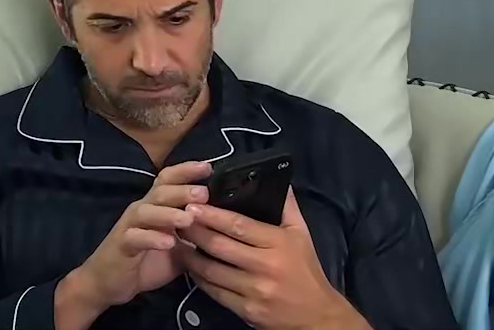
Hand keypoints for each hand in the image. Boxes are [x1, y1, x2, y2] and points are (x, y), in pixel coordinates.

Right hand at [60, 161, 211, 320]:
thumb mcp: (178, 249)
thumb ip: (195, 236)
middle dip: (182, 189)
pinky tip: (168, 242)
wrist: (109, 282)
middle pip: (160, 192)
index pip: (168, 181)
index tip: (208, 167)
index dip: (186, 171)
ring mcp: (129, 227)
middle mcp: (141, 211)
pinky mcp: (121, 245)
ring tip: (188, 217)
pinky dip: (151, 238)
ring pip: (146, 212)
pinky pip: (135, 238)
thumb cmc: (146, 262)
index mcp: (155, 207)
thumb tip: (224, 227)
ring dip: (168, 213)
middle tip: (204, 191)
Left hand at [176, 189, 361, 329]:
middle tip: (175, 219)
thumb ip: (287, 207)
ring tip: (176, 241)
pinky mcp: (246, 311)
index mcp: (278, 244)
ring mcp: (254, 291)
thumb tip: (277, 179)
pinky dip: (199, 279)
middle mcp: (265, 267)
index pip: (239, 226)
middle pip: (220, 246)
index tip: (192, 205)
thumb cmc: (307, 271)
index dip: (212, 215)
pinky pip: (215, 292)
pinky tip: (190, 267)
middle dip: (194, 231)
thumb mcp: (301, 235)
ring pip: (212, 271)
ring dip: (190, 255)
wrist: (317, 317)